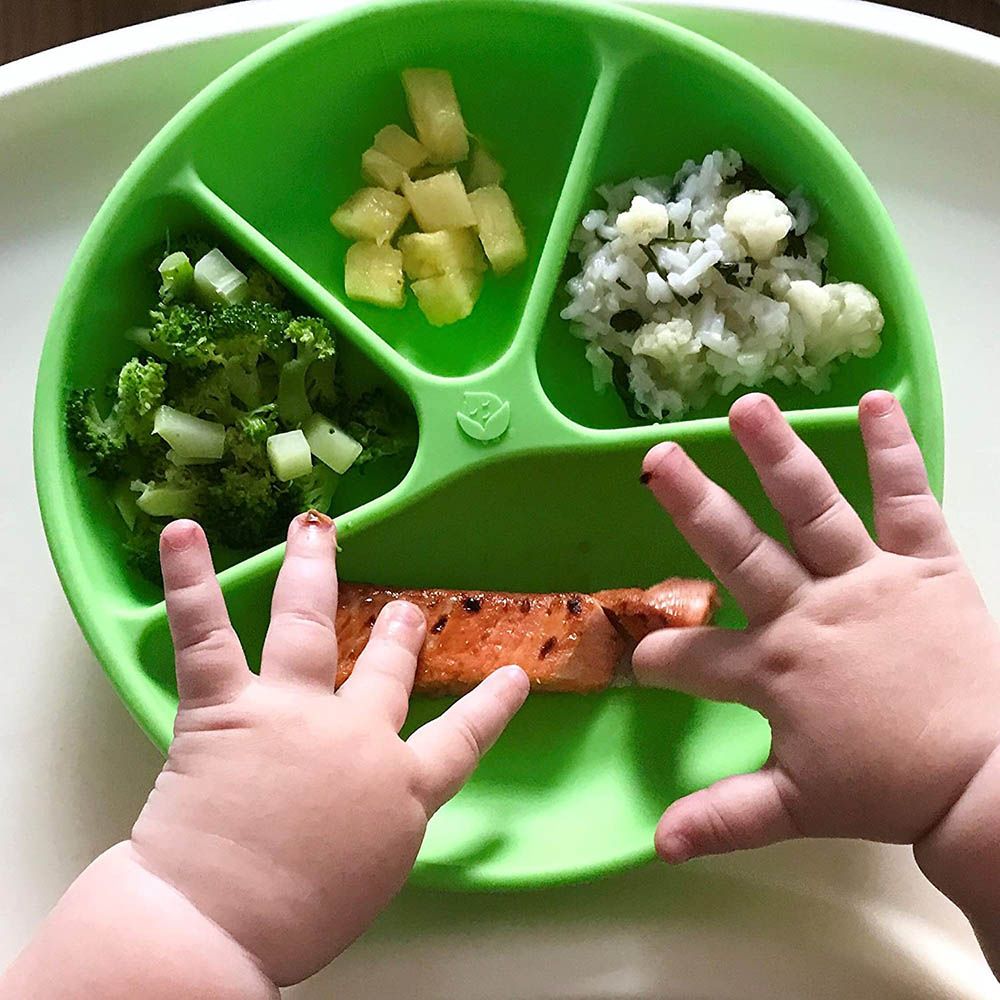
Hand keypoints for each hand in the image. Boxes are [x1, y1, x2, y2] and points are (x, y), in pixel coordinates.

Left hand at [130, 511, 528, 987]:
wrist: (222, 926)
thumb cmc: (295, 920)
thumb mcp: (368, 875)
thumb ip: (375, 824)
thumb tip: (357, 810)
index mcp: (401, 788)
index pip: (462, 741)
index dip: (491, 707)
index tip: (512, 676)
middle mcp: (356, 736)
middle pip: (384, 673)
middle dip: (398, 639)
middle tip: (406, 612)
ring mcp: (291, 712)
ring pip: (306, 625)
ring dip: (312, 570)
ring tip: (314, 529)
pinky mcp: (225, 706)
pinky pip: (206, 633)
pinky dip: (190, 579)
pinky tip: (183, 534)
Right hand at [634, 392, 999, 864]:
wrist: (989, 782)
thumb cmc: (889, 789)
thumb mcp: (796, 806)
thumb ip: (723, 817)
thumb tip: (656, 844)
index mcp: (774, 668)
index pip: (693, 658)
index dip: (659, 659)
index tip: (639, 657)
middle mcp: (809, 612)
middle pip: (738, 552)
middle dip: (693, 506)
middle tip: (658, 461)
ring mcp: (867, 581)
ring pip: (813, 509)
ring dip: (777, 456)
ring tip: (748, 407)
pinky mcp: (927, 566)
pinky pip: (908, 500)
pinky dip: (894, 451)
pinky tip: (875, 401)